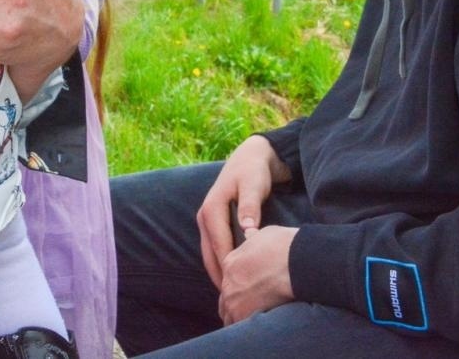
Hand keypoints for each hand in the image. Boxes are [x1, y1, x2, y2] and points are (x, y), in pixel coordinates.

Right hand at [197, 135, 292, 289]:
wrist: (250, 157)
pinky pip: (213, 248)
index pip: (219, 247)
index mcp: (211, 209)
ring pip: (209, 254)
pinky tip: (231, 278)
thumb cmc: (254, 172)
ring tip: (231, 296)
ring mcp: (205, 220)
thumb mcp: (254, 185)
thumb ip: (251, 206)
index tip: (239, 289)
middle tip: (233, 302)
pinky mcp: (212, 223)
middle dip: (220, 278)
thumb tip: (248, 229)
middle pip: (209, 255)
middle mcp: (204, 216)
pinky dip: (219, 264)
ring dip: (218, 274)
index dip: (228, 269)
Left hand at [219, 225, 297, 323]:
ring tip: (257, 317)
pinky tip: (260, 326)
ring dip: (240, 316)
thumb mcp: (265, 234)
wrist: (297, 263)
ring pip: (230, 315)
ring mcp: (234, 300)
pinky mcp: (244, 315)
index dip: (239, 286)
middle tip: (253, 306)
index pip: (228, 280)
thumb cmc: (286, 247)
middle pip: (226, 300)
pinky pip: (240, 326)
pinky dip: (248, 328)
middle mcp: (228, 283)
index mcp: (230, 262)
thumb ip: (253, 239)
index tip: (250, 290)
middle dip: (236, 303)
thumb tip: (250, 232)